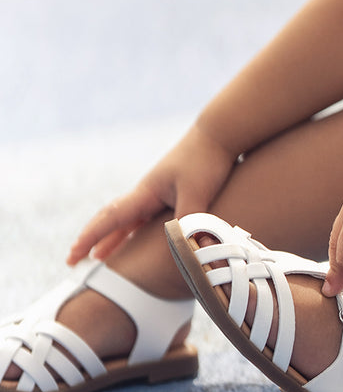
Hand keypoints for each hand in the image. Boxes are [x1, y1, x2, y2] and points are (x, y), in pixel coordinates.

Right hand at [67, 125, 239, 264]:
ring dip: (113, 237)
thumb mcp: (196, 192)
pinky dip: (136, 230)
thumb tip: (184, 251)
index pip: (111, 219)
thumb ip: (187, 221)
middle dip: (93, 239)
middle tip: (74, 258)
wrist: (219, 133)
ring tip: (100, 256)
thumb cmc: (207, 160)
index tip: (72, 255)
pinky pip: (146, 216)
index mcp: (146, 192)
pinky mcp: (173, 190)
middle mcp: (147, 192)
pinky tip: (138, 238)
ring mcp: (159, 191)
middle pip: (112, 218)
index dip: (91, 238)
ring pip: (128, 219)